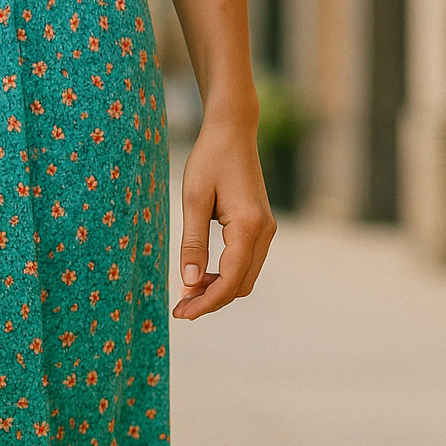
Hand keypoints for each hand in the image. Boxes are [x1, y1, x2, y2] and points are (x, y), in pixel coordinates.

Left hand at [173, 115, 275, 319]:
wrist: (233, 131)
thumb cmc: (209, 160)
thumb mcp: (193, 200)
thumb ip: (192, 243)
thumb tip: (189, 282)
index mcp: (248, 226)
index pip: (229, 281)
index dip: (205, 303)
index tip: (180, 314)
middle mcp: (264, 231)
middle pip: (240, 286)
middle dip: (211, 301)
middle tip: (179, 307)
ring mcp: (266, 230)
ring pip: (245, 278)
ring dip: (218, 290)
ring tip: (187, 293)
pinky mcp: (262, 227)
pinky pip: (246, 263)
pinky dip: (226, 276)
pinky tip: (201, 276)